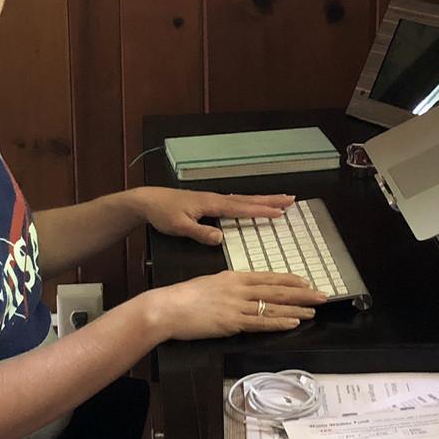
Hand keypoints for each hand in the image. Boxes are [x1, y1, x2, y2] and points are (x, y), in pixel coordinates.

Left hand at [132, 187, 294, 245]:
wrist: (148, 201)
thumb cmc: (163, 213)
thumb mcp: (179, 226)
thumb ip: (200, 232)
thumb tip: (221, 239)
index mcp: (211, 204)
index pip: (241, 208)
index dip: (260, 211)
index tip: (279, 212)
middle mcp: (215, 199)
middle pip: (247, 200)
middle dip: (269, 200)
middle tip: (290, 199)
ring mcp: (212, 200)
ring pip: (242, 200)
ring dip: (261, 200)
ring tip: (279, 201)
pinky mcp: (208, 203)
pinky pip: (234, 203)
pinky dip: (247, 203)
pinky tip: (251, 205)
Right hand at [142, 270, 326, 340]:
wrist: (167, 307)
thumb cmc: (184, 296)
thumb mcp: (210, 283)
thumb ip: (229, 286)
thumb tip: (244, 291)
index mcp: (233, 276)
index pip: (268, 277)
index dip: (290, 279)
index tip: (306, 281)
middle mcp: (238, 288)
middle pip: (277, 289)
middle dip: (302, 293)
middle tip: (322, 295)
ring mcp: (236, 305)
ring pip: (273, 306)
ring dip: (296, 308)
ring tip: (313, 310)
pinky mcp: (231, 322)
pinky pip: (260, 322)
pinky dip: (278, 322)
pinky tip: (292, 322)